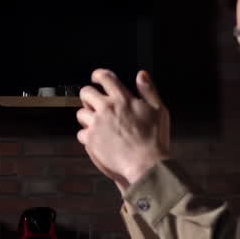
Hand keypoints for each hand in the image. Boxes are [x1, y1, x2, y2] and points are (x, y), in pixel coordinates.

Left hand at [76, 69, 170, 187]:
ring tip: (96, 125)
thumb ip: (148, 90)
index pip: (105, 78)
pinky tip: (97, 140)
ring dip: (86, 117)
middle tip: (92, 103)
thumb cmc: (155, 139)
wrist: (146, 164)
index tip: (96, 78)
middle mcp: (106, 108)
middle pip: (86, 92)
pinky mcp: (90, 139)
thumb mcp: (158, 110)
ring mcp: (96, 124)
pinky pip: (81, 134)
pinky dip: (87, 137)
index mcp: (122, 99)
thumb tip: (141, 74)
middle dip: (87, 96)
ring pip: (80, 113)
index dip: (98, 75)